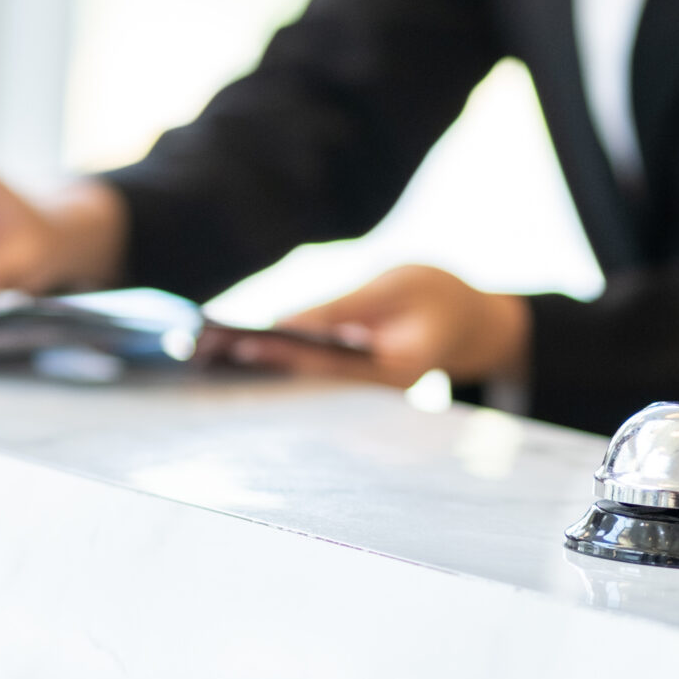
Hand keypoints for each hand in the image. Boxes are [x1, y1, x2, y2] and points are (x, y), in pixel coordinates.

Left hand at [223, 264, 528, 387]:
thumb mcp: (397, 283)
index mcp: (402, 367)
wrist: (473, 325)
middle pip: (310, 379)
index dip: (288, 353)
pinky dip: (275, 360)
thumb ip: (345, 306)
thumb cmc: (437, 294)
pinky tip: (235, 349)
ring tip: (206, 349)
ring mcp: (366, 394)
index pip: (334, 362)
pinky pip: (310, 375)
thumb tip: (286, 319)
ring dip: (258, 365)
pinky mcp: (353, 387)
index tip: (246, 342)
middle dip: (259, 362)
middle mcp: (380, 392)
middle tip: (206, 349)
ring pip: (305, 381)